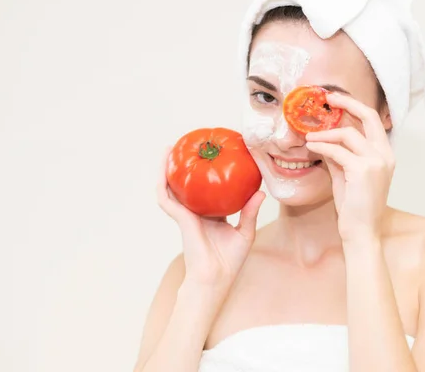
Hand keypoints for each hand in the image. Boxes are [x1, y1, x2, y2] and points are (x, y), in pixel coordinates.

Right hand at [156, 147, 265, 288]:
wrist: (215, 279)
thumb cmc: (229, 261)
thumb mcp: (244, 233)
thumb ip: (250, 212)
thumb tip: (261, 192)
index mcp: (210, 216)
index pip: (208, 191)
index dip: (209, 175)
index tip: (214, 158)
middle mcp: (196, 213)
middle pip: (187, 185)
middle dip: (184, 167)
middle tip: (187, 146)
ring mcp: (186, 215)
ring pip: (171, 188)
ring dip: (167, 169)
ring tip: (170, 149)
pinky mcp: (181, 218)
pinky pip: (167, 198)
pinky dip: (163, 183)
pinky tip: (165, 168)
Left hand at [305, 93, 394, 241]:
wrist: (362, 232)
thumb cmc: (355, 207)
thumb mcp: (346, 174)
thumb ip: (339, 155)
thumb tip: (323, 138)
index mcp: (385, 154)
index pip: (372, 121)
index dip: (354, 107)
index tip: (336, 100)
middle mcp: (385, 155)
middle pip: (369, 116)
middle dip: (347, 103)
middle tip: (328, 98)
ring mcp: (376, 162)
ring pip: (348, 133)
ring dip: (325, 133)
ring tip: (309, 137)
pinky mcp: (363, 170)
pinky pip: (338, 150)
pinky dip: (322, 146)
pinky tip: (311, 147)